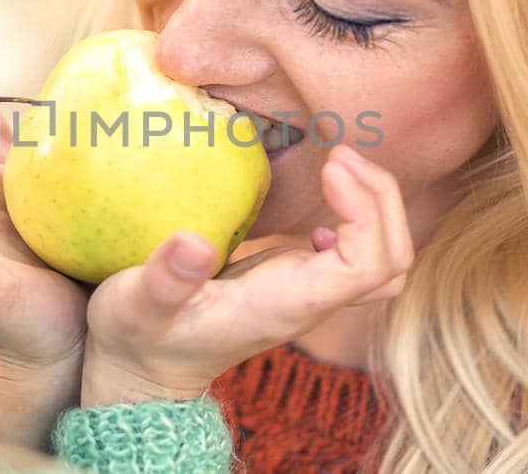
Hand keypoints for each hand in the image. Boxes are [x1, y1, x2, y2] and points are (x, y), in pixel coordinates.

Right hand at [79, 144, 412, 405]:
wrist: (144, 373)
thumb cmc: (139, 338)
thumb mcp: (135, 307)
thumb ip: (164, 281)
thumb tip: (193, 243)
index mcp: (285, 305)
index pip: (366, 265)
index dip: (365, 212)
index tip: (330, 167)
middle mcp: (309, 302)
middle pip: (391, 263)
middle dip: (381, 202)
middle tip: (340, 153)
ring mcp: (309, 294)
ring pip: (382, 260)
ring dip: (375, 206)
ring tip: (338, 162)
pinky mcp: (299, 282)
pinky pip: (356, 252)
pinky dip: (356, 214)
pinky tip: (324, 191)